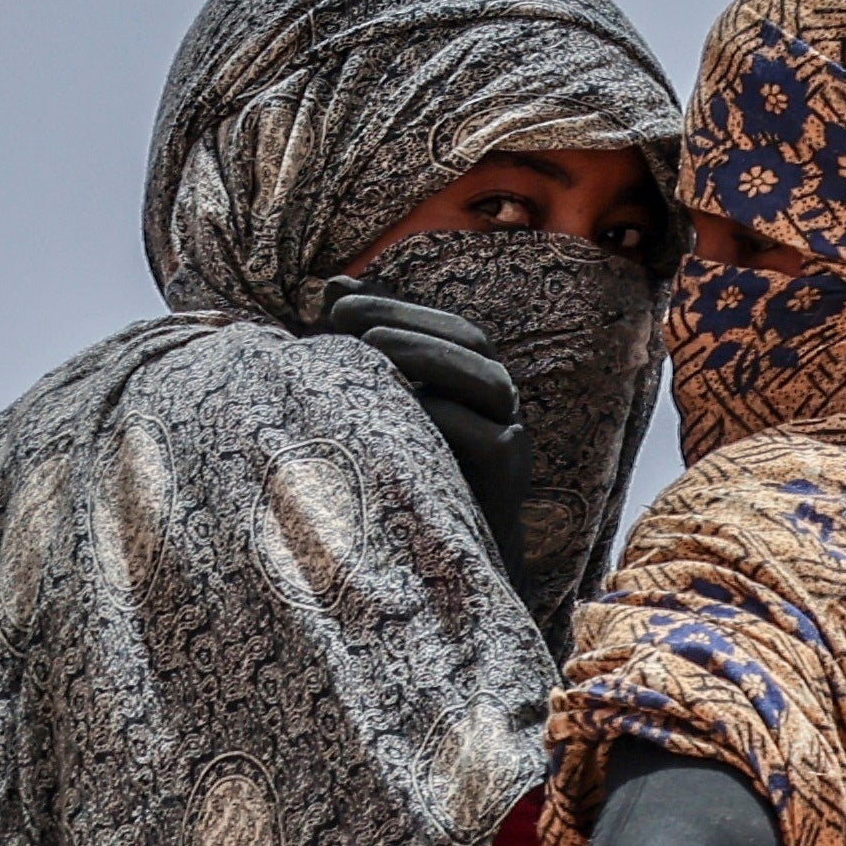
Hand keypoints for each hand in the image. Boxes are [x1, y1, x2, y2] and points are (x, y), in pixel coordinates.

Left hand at [309, 281, 534, 556]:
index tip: (335, 301)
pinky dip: (444, 417)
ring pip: (490, 382)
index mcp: (469, 382)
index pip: (447, 325)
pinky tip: (397, 412)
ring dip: (430, 359)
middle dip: (410, 323)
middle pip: (474, 343)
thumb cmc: (394, 473)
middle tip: (349, 323)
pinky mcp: (510, 479)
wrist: (430, 563)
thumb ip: (358, 343)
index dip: (396, 304)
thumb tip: (335, 281)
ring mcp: (511, 440)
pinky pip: (490, 437)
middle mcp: (498, 405)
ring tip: (372, 352)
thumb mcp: (370, 401)